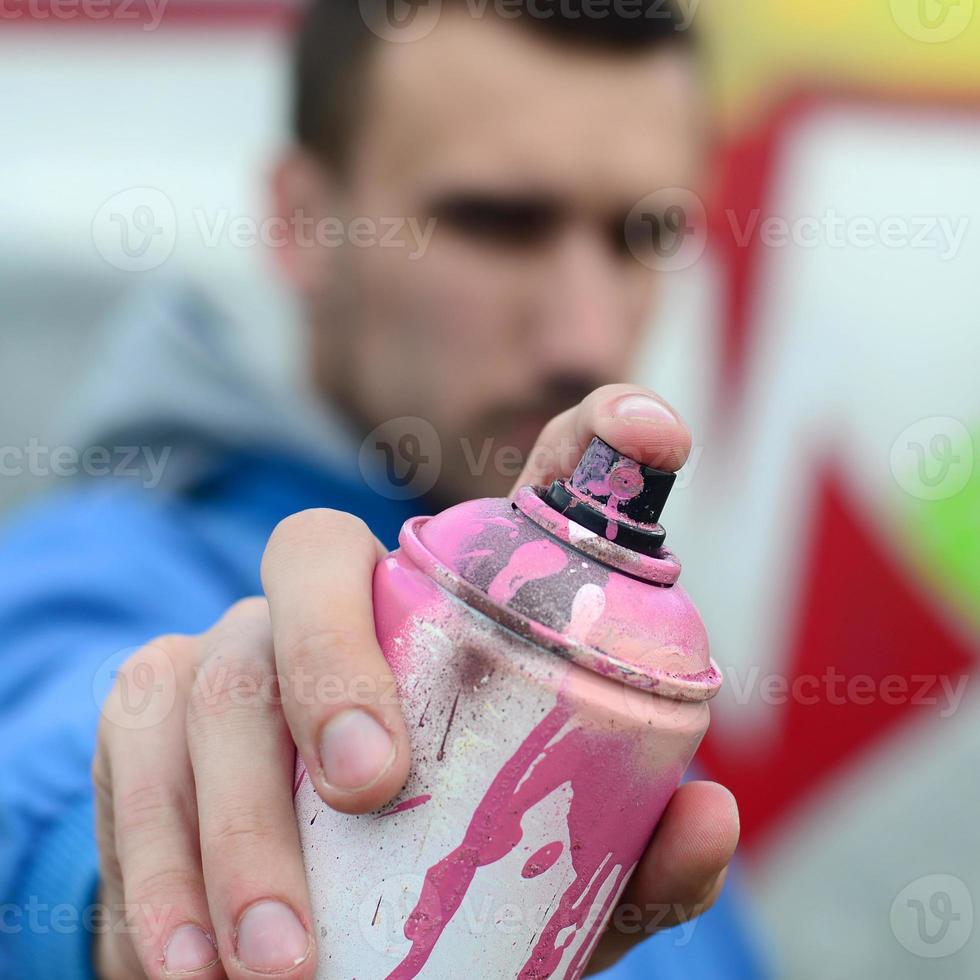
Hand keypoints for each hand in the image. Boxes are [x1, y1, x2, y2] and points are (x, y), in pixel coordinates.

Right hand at [92, 383, 737, 977]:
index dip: (592, 440)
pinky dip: (155, 860)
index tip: (657, 433)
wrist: (295, 924)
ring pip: (211, 670)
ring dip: (235, 815)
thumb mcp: (537, 871)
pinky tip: (184, 963)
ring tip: (279, 959)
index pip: (513, 501)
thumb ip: (618, 853)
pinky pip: (130, 752)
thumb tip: (705, 813)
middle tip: (369, 785)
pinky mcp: (149, 719)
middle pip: (313, 556)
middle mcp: (334, 605)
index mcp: (446, 618)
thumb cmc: (433, 876)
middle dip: (332, 657)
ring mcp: (232, 651)